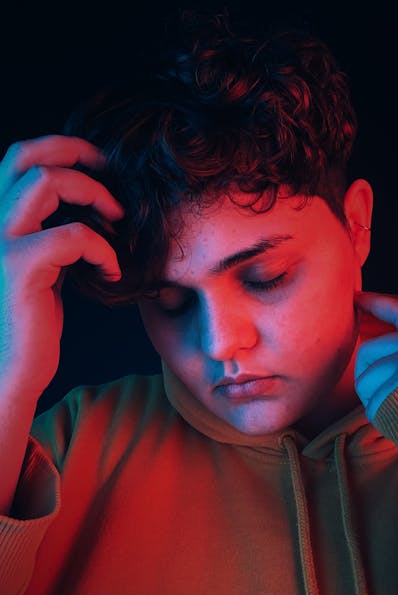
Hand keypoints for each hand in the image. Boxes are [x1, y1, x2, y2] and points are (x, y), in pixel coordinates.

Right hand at [0, 135, 123, 395]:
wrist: (8, 373)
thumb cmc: (30, 324)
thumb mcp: (44, 269)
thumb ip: (53, 236)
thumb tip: (89, 212)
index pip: (18, 158)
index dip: (62, 149)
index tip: (101, 166)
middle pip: (25, 155)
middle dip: (77, 152)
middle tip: (113, 173)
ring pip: (46, 182)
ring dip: (94, 194)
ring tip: (117, 219)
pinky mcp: (17, 268)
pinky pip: (71, 236)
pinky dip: (102, 249)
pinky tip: (111, 272)